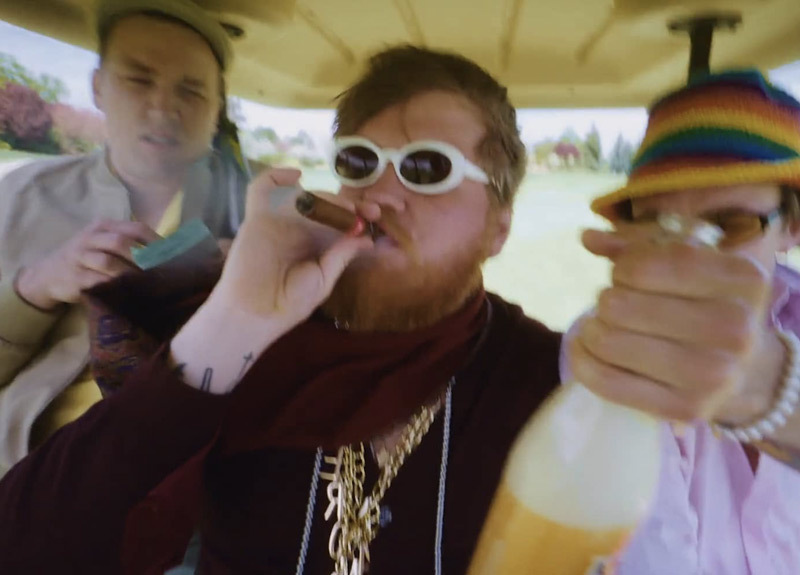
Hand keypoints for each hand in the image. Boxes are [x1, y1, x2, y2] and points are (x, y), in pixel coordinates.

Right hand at [16, 220, 159, 309]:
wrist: (48, 275)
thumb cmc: (86, 259)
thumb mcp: (103, 244)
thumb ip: (130, 245)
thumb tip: (169, 256)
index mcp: (103, 227)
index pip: (136, 229)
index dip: (157, 242)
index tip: (174, 256)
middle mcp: (91, 238)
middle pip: (122, 242)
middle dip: (146, 257)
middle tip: (164, 272)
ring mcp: (80, 258)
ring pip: (109, 262)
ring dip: (132, 274)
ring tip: (150, 284)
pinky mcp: (74, 278)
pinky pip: (98, 282)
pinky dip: (115, 287)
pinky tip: (130, 293)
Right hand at [171, 168, 372, 393]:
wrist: (256, 314)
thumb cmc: (289, 303)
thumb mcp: (323, 279)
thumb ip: (342, 255)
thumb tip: (367, 238)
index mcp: (316, 243)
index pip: (338, 222)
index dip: (358, 216)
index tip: (378, 218)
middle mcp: (298, 228)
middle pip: (324, 205)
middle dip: (348, 206)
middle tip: (371, 212)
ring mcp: (278, 220)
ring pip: (303, 196)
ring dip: (326, 197)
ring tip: (346, 208)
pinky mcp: (257, 217)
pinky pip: (261, 189)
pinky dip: (275, 176)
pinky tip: (296, 176)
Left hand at [568, 227, 780, 422]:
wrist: (743, 370)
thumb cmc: (704, 301)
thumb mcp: (687, 260)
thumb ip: (637, 243)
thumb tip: (587, 237)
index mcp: (742, 279)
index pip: (642, 265)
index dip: (621, 268)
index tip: (628, 275)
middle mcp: (734, 327)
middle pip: (617, 305)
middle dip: (607, 301)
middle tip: (618, 306)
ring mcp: (712, 374)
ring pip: (606, 341)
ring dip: (592, 329)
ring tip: (606, 327)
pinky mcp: (683, 408)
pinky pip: (603, 380)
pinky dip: (581, 360)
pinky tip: (587, 349)